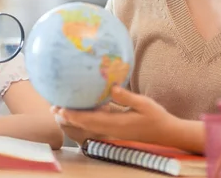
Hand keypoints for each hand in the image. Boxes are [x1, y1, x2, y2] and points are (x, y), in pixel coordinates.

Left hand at [52, 86, 178, 145]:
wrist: (166, 133)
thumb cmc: (157, 117)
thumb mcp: (144, 104)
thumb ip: (127, 97)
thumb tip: (111, 88)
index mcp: (116, 124)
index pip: (90, 120)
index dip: (74, 115)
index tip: (61, 109)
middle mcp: (111, 129)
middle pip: (84, 124)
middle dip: (68, 117)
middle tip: (53, 108)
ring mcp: (112, 130)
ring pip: (88, 125)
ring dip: (74, 118)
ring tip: (60, 110)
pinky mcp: (115, 129)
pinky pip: (96, 123)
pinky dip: (85, 117)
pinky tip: (81, 108)